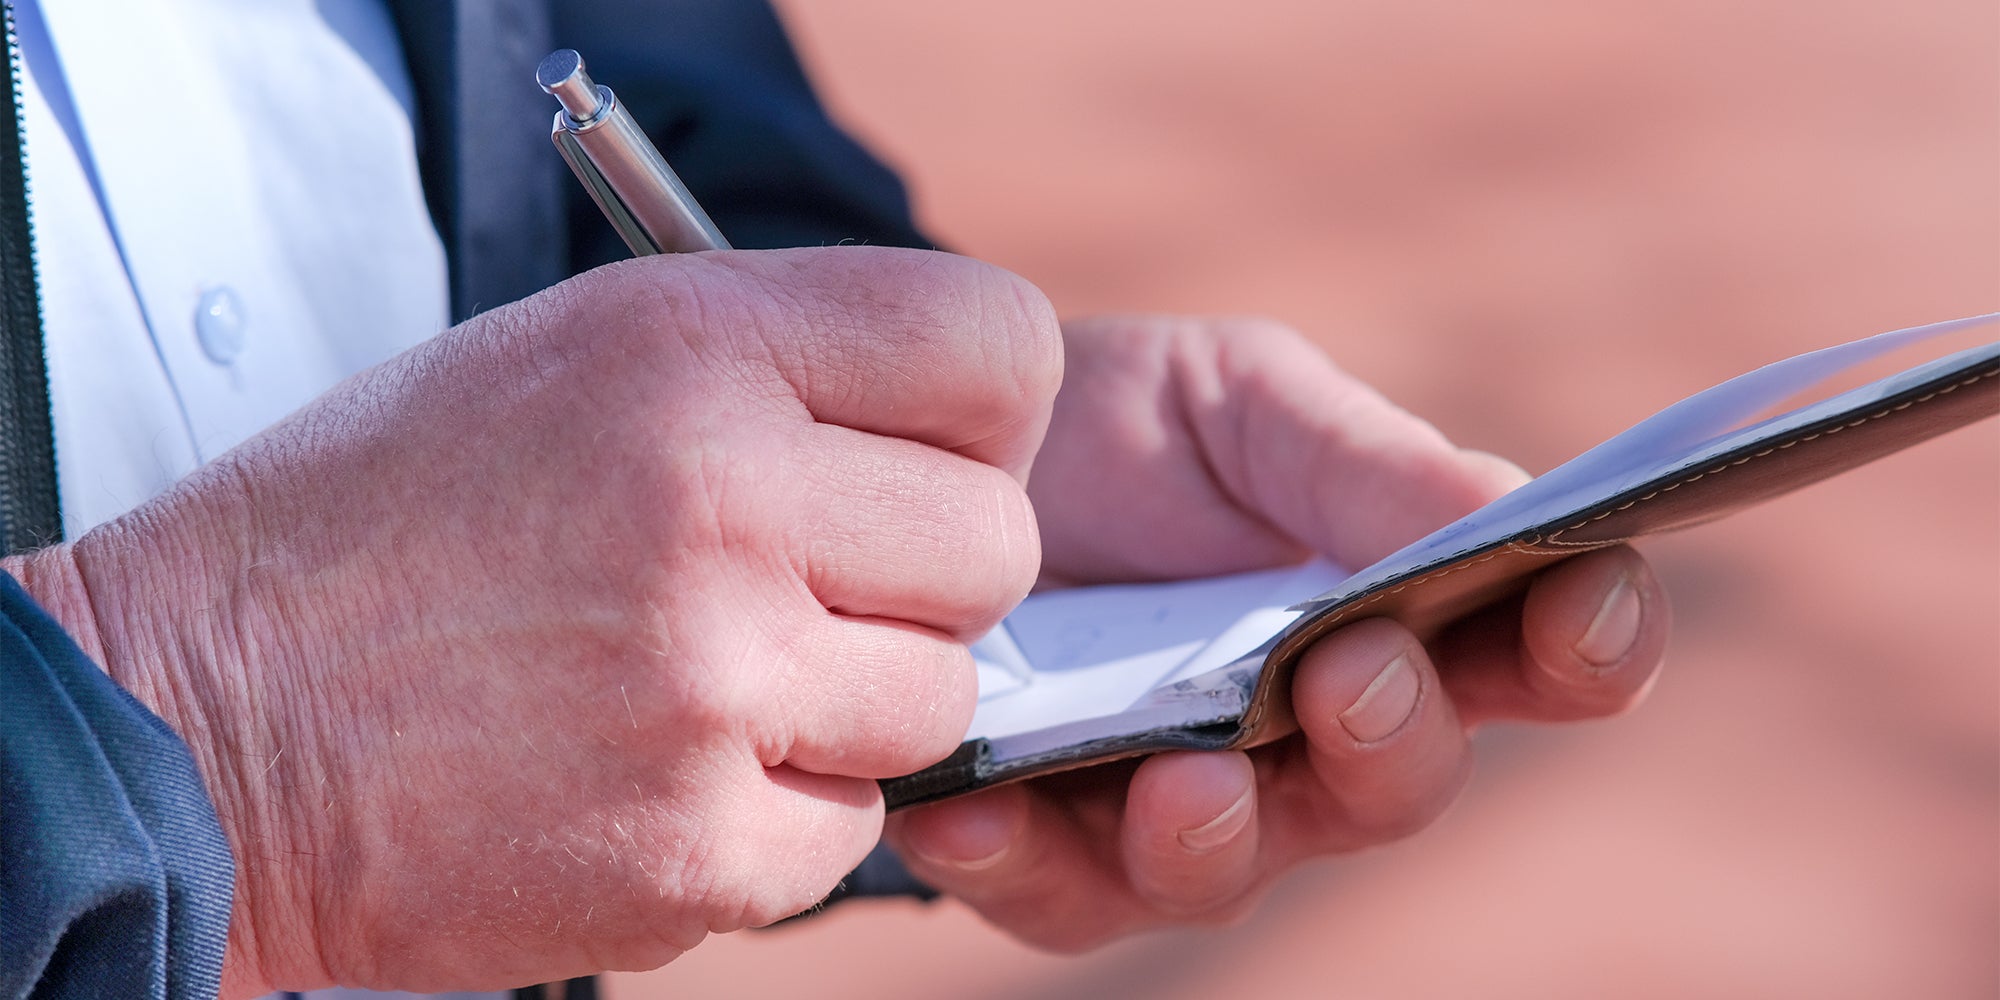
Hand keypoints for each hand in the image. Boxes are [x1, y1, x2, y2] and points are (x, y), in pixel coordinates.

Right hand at [10, 248, 1060, 993]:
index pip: (998, 349)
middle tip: (806, 586)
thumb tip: (956, 434)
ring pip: (941, 702)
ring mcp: (714, 688)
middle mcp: (723, 503)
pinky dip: (779, 815)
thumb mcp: (570, 357)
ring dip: (850, 706)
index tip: (920, 459)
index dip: (978, 418)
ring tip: (708, 682)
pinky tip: (659, 772)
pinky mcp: (695, 848)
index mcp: (694, 349)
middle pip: (996, 548)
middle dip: (921, 579)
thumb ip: (779, 368)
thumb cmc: (386, 525)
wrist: (201, 724)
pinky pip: (852, 831)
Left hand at [884, 315, 1667, 947]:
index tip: (1588, 592)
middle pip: (1397, 784)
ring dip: (1219, 831)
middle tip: (1353, 669)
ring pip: (1232, 868)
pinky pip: (1046, 888)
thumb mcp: (1235, 401)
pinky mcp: (1044, 853)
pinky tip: (973, 812)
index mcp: (1393, 620)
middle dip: (1392, 736)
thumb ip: (1355, 460)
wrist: (930, 460)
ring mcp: (1178, 810)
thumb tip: (1499, 512)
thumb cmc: (1119, 432)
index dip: (1585, 640)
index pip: (1529, 657)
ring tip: (1187, 780)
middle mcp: (1306, 741)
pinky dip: (1011, 856)